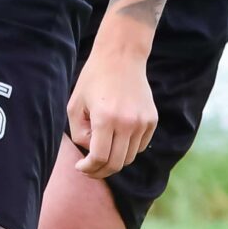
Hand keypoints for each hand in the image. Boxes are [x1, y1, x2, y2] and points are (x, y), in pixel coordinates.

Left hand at [65, 47, 157, 178]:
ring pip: (129, 157)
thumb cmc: (93, 80)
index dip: (88, 169)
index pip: (99, 158)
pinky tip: (117, 137)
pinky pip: (140, 146)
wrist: (121, 57)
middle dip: (100, 171)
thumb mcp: (75, 106)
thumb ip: (79, 134)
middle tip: (90, 169)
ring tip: (102, 146)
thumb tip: (92, 154)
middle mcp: (127, 122)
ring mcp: (143, 122)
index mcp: (105, 118)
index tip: (80, 167)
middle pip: (116, 164)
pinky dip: (128, 148)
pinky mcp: (152, 120)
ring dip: (114, 159)